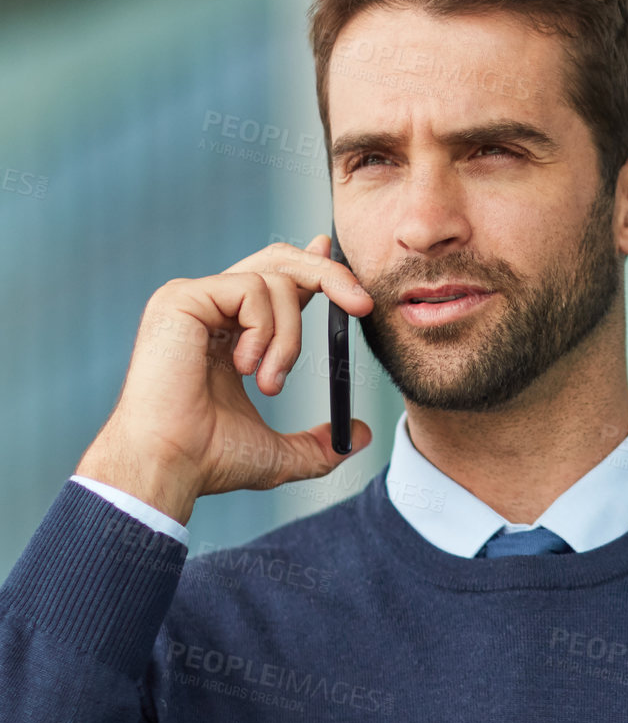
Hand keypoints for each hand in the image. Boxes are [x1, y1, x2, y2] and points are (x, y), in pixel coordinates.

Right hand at [75, 235, 374, 524]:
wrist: (169, 465)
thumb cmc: (208, 460)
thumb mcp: (277, 453)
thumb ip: (319, 444)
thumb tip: (361, 435)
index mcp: (225, 331)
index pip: (273, 280)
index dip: (311, 265)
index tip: (333, 257)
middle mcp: (207, 307)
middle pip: (278, 260)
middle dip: (328, 274)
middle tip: (361, 306)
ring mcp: (192, 299)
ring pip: (275, 280)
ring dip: (290, 336)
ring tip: (268, 383)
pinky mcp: (182, 297)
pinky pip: (252, 290)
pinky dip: (265, 330)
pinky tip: (243, 367)